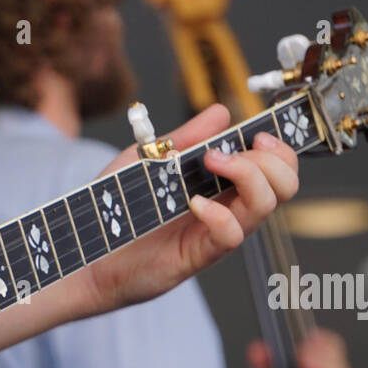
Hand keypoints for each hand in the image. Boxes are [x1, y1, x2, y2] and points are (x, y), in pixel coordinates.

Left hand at [75, 105, 299, 314]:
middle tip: (231, 151)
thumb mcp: (149, 162)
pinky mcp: (198, 255)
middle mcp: (226, 210)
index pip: (273, 168)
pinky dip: (220, 214)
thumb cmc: (115, 209)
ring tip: (212, 164)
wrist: (85, 251)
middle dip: (270, 160)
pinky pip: (231, 235)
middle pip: (283, 186)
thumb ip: (185, 139)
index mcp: (220, 186)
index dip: (279, 149)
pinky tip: (195, 203)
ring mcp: (214, 233)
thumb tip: (221, 112)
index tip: (260, 134)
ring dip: (248, 176)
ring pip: (265, 206)